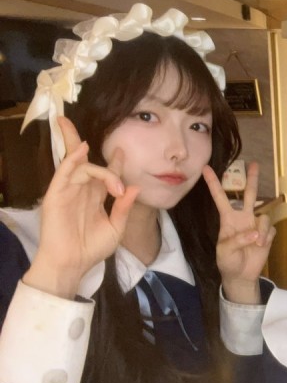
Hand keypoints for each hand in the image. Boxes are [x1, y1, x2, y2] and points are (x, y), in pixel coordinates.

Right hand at [23, 116, 138, 298]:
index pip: (105, 172)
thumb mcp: (117, 227)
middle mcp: (81, 190)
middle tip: (68, 118)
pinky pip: (65, 172)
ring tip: (116, 189)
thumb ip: (124, 207)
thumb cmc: (92, 248)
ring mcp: (68, 190)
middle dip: (76, 138)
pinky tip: (82, 152)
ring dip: (102, 171)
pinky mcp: (57, 195)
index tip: (123, 151)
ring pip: (79, 164)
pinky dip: (73, 160)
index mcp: (95, 197)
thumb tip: (134, 186)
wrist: (74, 264)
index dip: (115, 162)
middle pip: (81, 159)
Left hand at [204, 162, 274, 303]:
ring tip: (257, 243)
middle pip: (249, 194)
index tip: (205, 168)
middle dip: (252, 179)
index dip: (213, 183)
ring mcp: (256, 224)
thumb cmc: (227, 261)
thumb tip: (255, 233)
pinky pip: (270, 229)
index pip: (220, 197)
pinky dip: (266, 238)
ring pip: (263, 215)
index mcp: (228, 219)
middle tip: (254, 164)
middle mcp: (243, 217)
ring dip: (261, 230)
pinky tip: (261, 246)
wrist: (241, 275)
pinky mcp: (267, 234)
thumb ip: (237, 240)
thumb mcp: (225, 251)